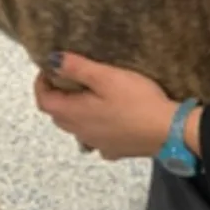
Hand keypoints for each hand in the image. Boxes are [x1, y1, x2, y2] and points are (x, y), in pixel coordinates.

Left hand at [33, 52, 191, 160]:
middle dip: (57, 96)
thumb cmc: (136, 101)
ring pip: (76, 128)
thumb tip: (52, 60)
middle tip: (68, 78)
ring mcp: (98, 144)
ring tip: (88, 96)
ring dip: (75, 112)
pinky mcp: (116, 150)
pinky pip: (97, 140)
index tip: (49, 68)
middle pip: (58, 115)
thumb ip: (77, 67)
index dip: (41, 84)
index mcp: (74, 113)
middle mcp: (81, 132)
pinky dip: (95, 128)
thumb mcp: (106, 77)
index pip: (44, 101)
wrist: (168, 131)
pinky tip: (108, 121)